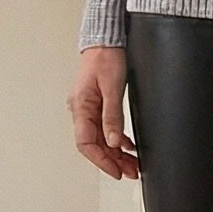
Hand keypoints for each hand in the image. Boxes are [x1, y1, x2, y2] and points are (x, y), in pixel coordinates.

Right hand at [69, 45, 137, 179]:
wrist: (105, 39)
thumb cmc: (105, 57)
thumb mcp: (113, 87)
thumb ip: (112, 116)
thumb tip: (114, 141)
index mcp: (81, 107)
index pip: (87, 144)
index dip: (102, 161)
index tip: (117, 172)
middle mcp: (81, 110)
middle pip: (95, 144)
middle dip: (112, 161)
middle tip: (131, 172)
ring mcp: (88, 108)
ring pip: (101, 138)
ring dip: (116, 152)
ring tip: (132, 164)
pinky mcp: (96, 104)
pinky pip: (104, 128)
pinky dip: (116, 139)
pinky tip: (127, 146)